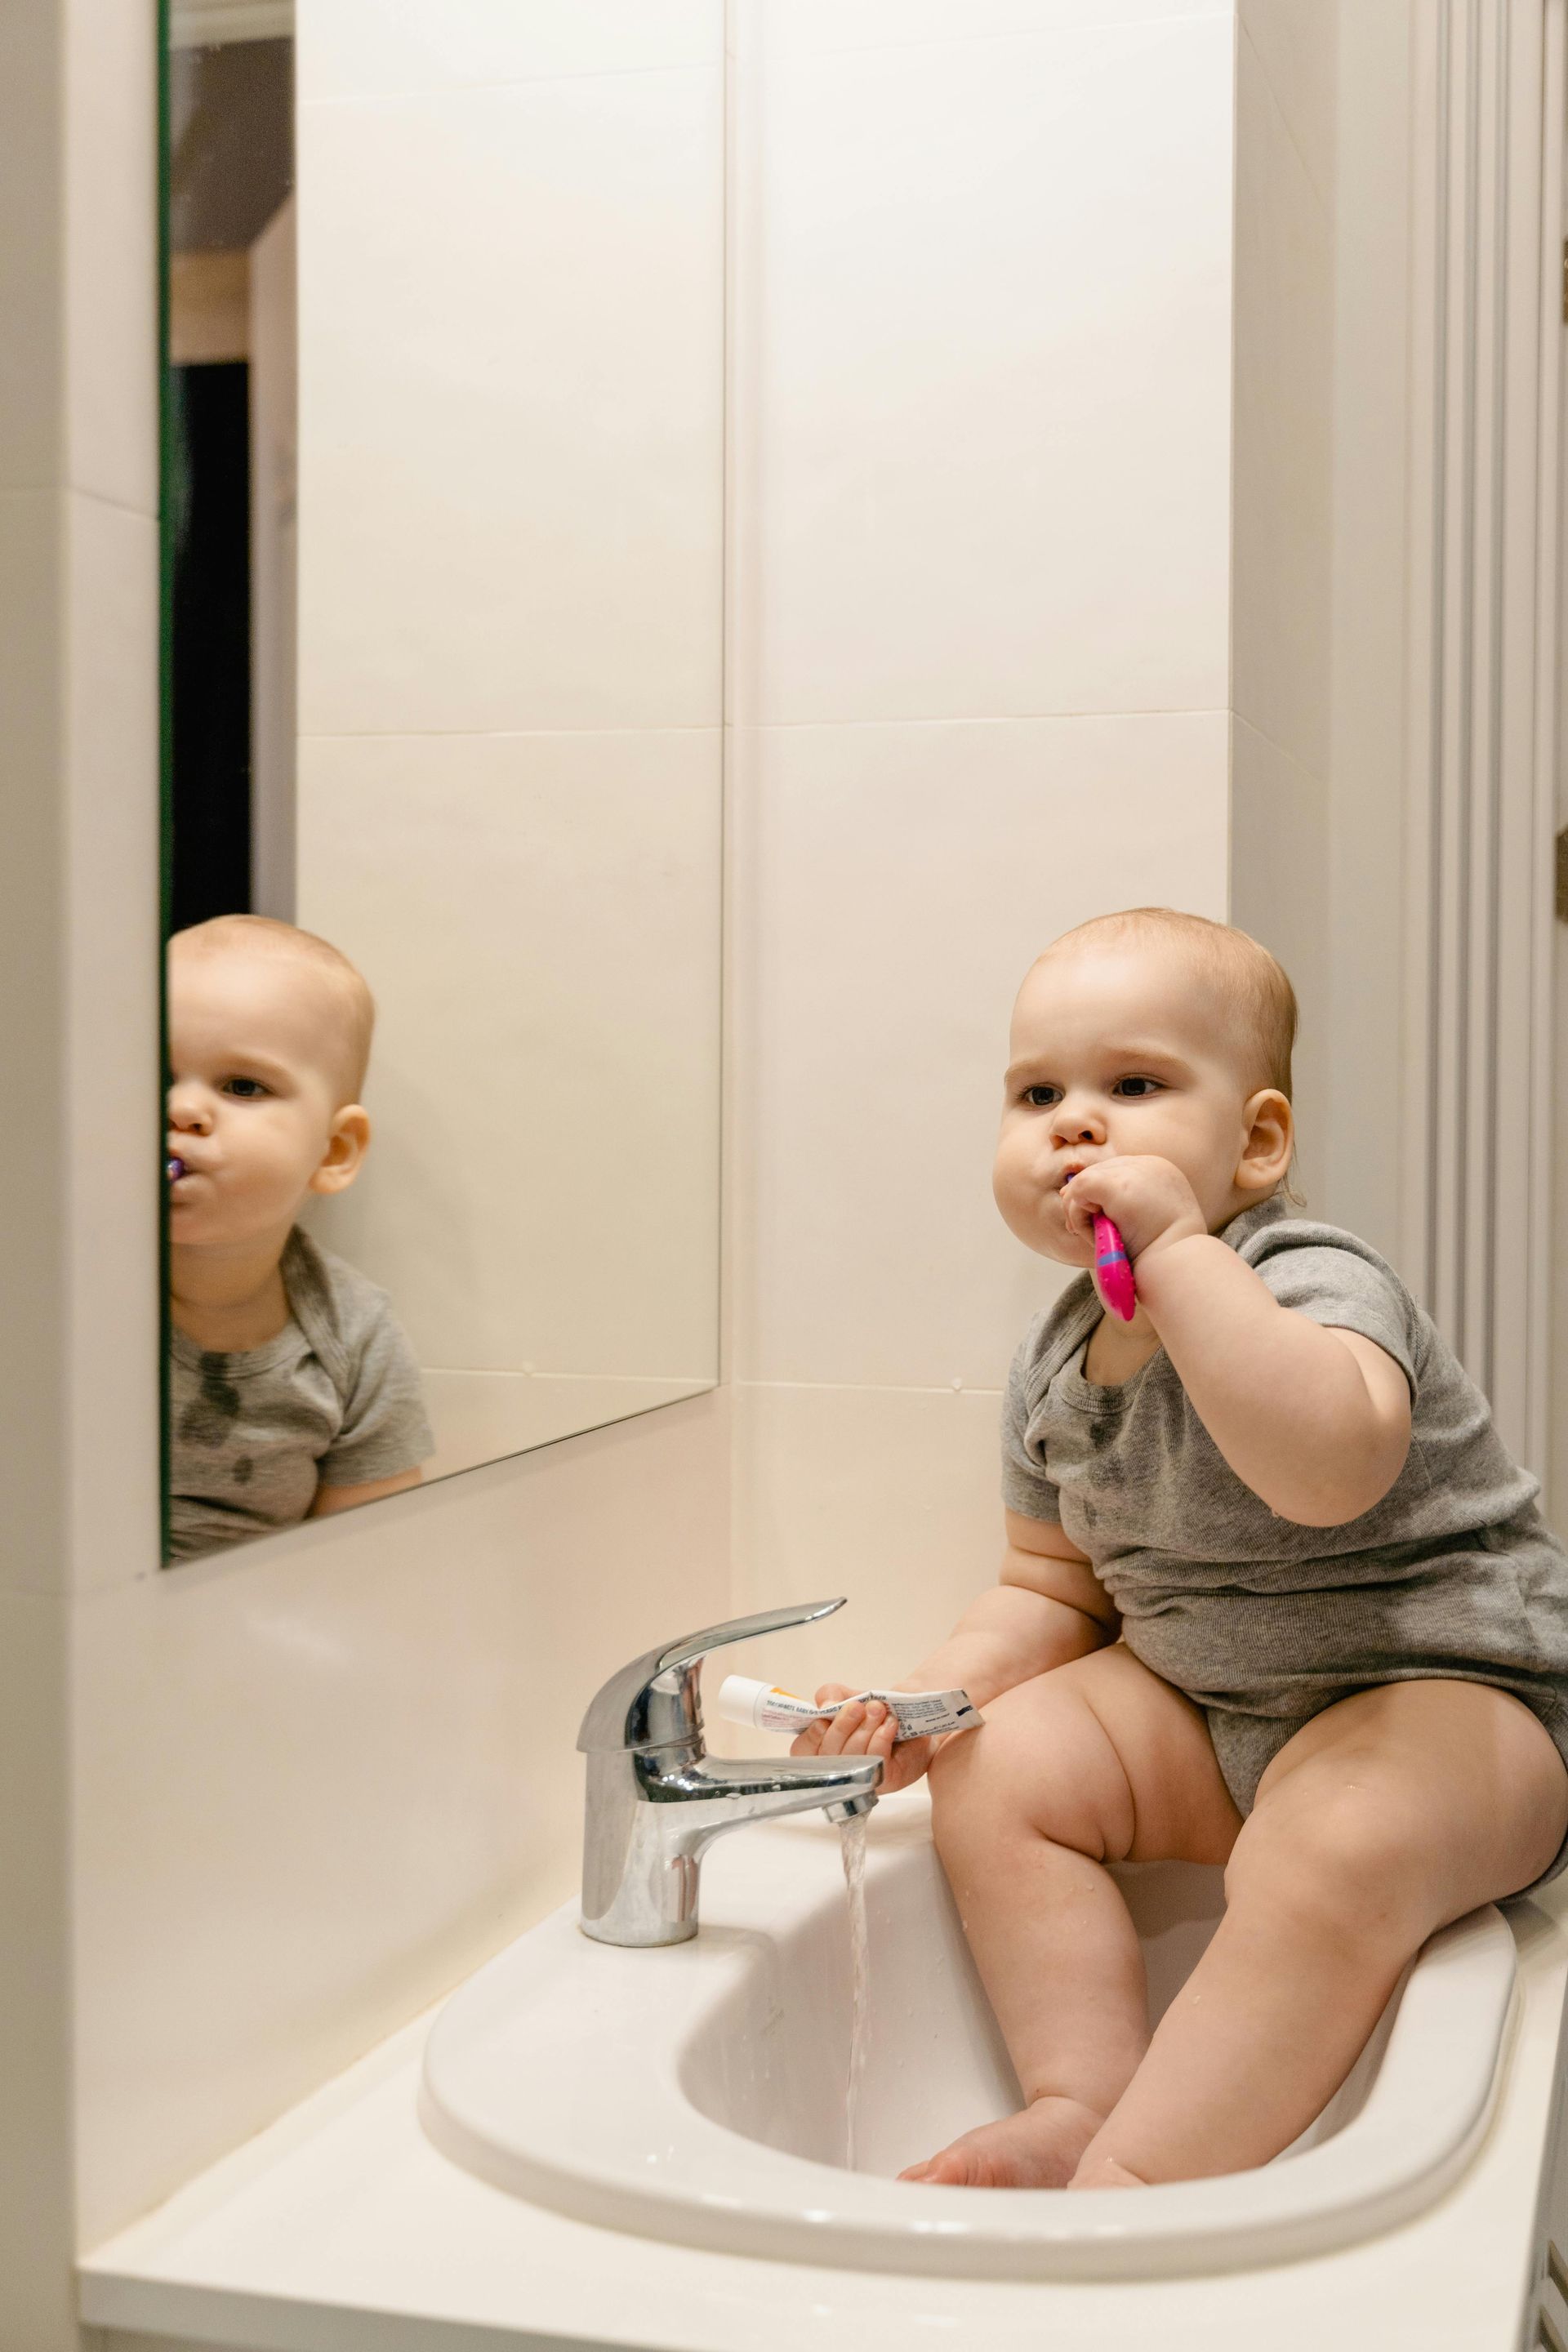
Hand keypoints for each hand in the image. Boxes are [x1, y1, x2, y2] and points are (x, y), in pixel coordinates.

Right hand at [790, 1684, 937, 1794]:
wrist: (915, 1715)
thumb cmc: (875, 1708)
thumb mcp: (849, 1694)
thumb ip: (830, 1694)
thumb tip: (825, 1705)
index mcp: (823, 1749)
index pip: (802, 1753)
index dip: (811, 1738)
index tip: (823, 1719)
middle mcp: (839, 1769)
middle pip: (829, 1755)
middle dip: (843, 1726)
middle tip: (858, 1706)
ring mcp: (862, 1778)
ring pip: (855, 1757)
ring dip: (866, 1728)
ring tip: (878, 1709)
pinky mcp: (886, 1779)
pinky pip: (877, 1761)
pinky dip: (881, 1737)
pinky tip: (890, 1724)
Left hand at [1061, 1154, 1205, 1272]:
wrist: (1177, 1266)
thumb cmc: (1161, 1254)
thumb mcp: (1151, 1221)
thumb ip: (1126, 1205)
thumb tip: (1073, 1193)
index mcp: (1162, 1171)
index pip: (1118, 1171)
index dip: (1098, 1194)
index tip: (1093, 1218)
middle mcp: (1150, 1164)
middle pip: (1099, 1171)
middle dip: (1083, 1202)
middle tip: (1077, 1229)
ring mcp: (1133, 1171)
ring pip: (1085, 1181)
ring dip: (1081, 1214)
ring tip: (1097, 1238)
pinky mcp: (1115, 1185)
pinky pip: (1079, 1191)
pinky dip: (1077, 1216)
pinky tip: (1095, 1234)